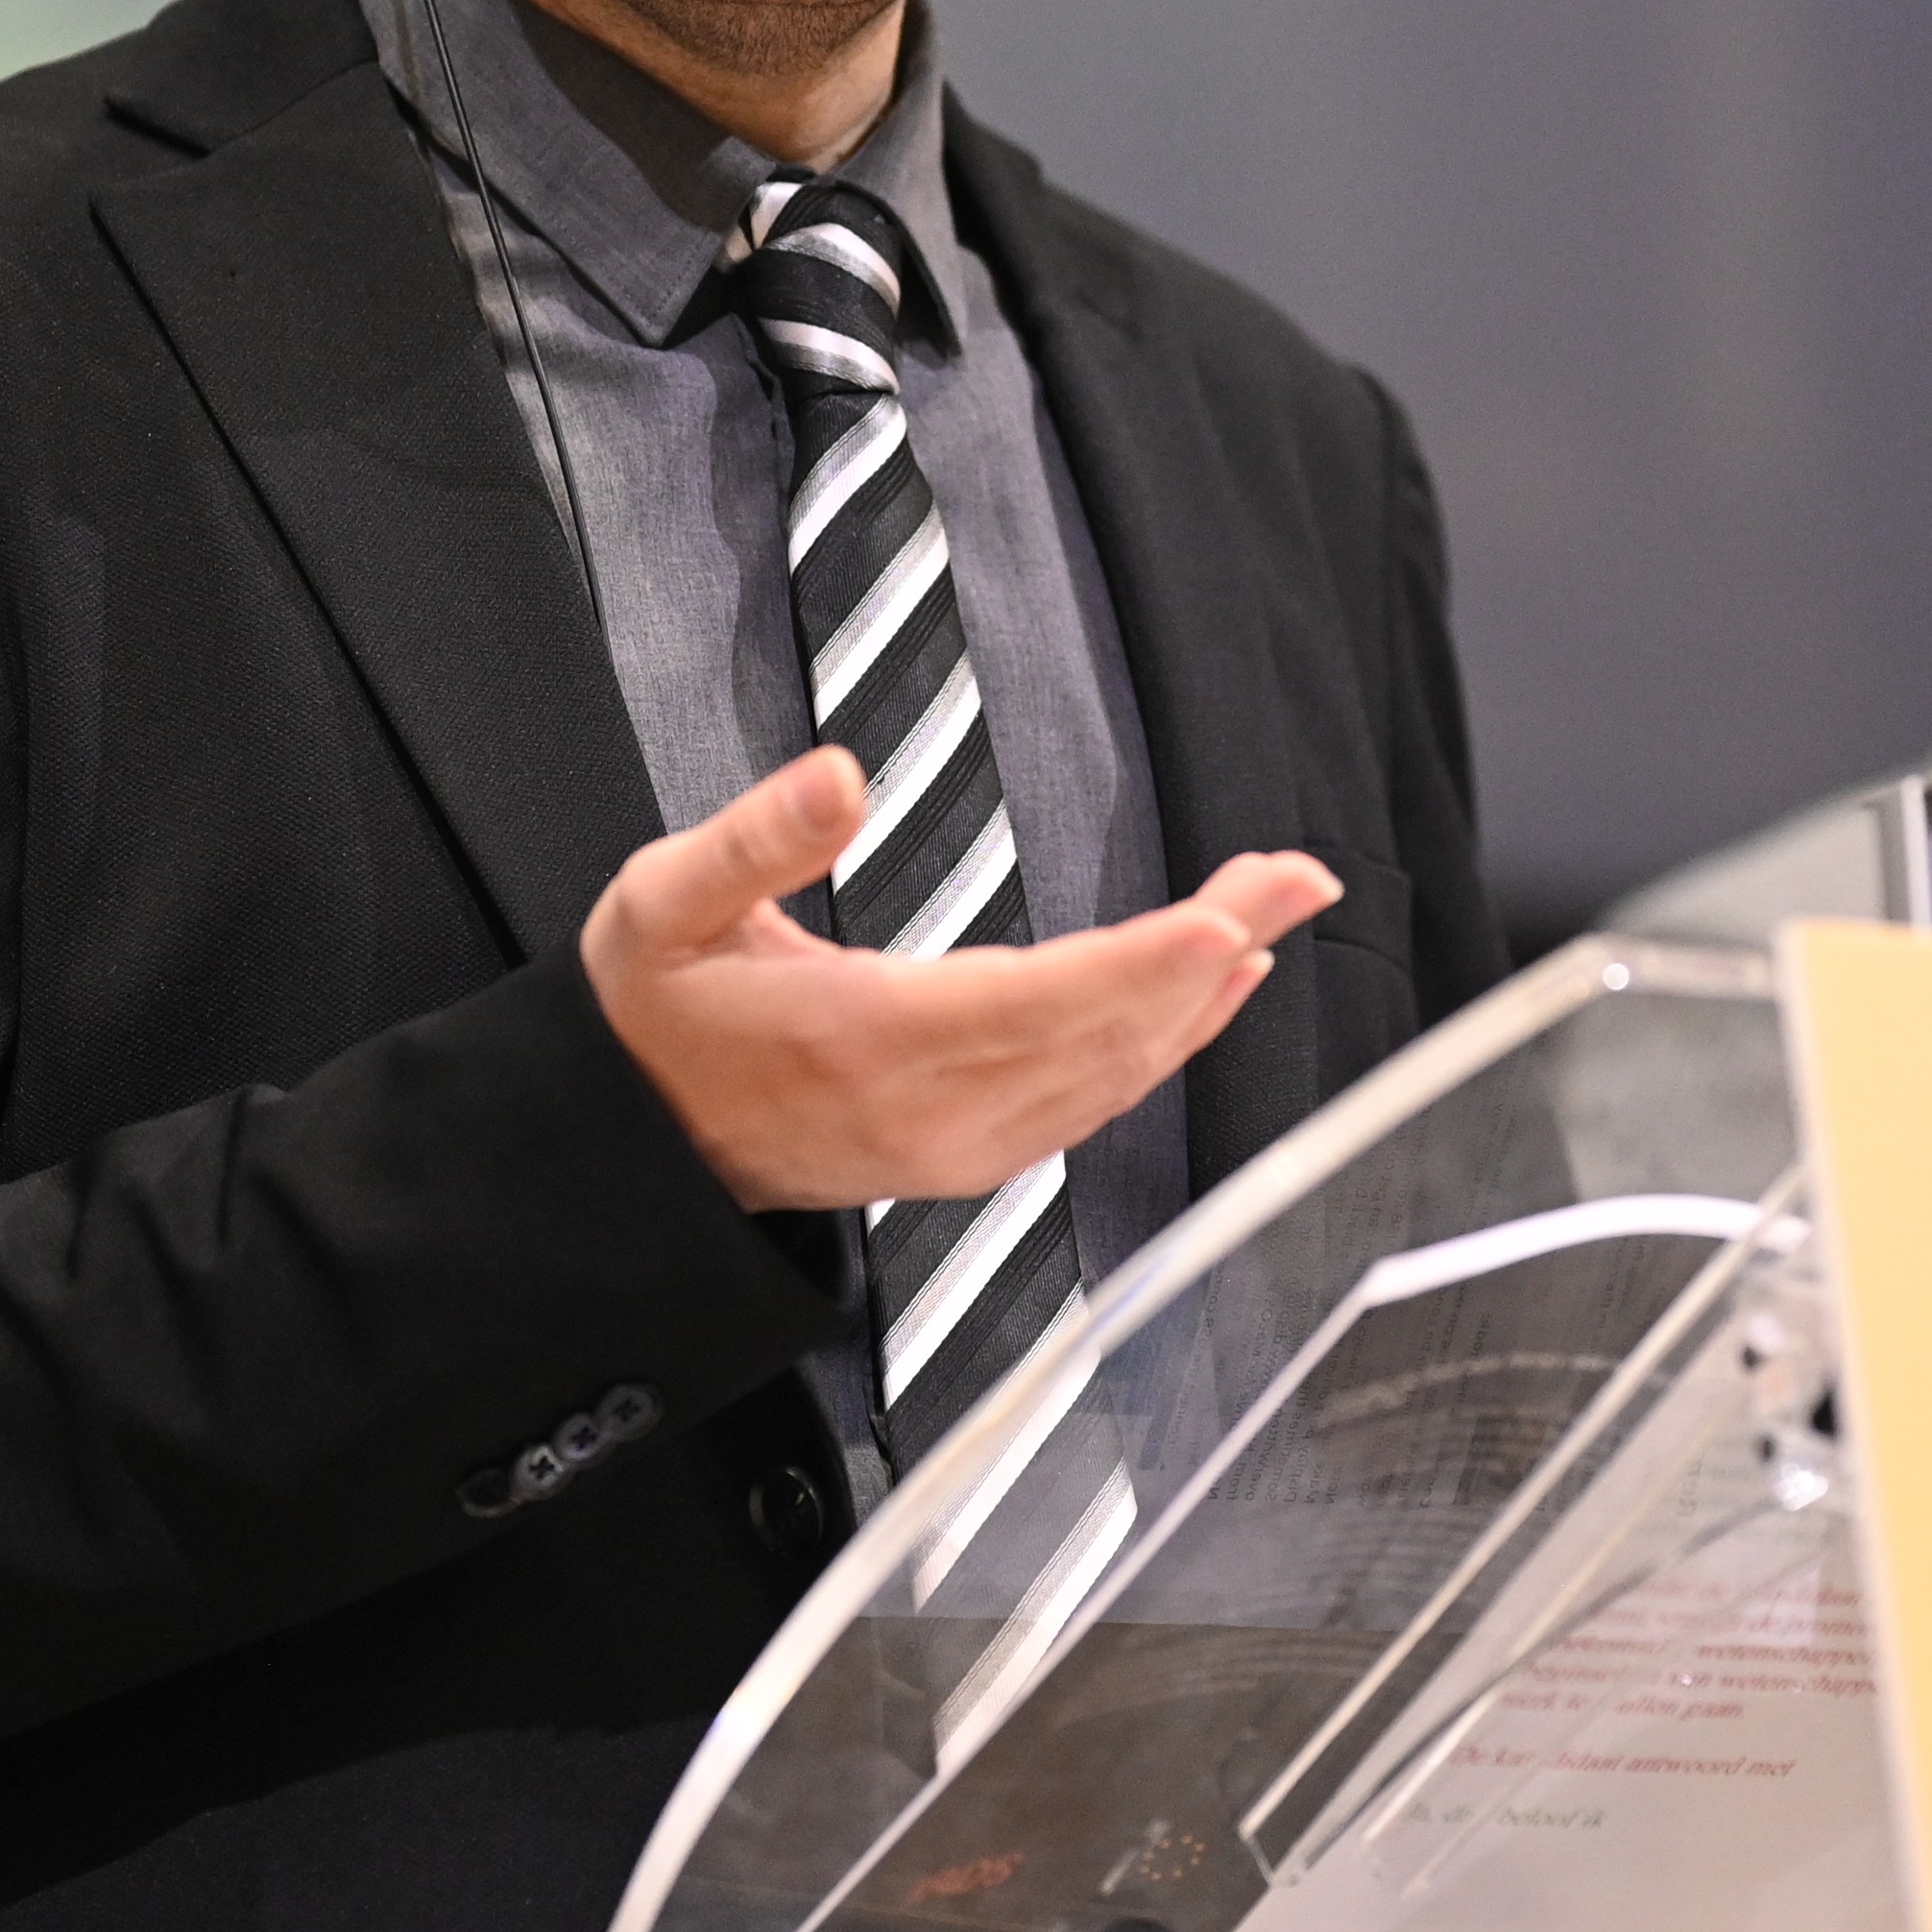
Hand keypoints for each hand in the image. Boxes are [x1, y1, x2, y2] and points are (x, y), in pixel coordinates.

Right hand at [583, 747, 1340, 1211]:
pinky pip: (1095, 1102)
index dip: (1138, 966)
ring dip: (1207, 990)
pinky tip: (1213, 989)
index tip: (1225, 921)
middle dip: (1213, 947)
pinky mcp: (971, 1158)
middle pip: (1103, 1032)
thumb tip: (842, 773)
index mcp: (862, 1040)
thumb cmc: (653, 1013)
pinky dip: (1167, 1042)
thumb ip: (756, 837)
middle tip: (1299, 873)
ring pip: (1115, 1074)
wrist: (632, 1149)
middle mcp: (928, 1111)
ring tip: (1280, 904)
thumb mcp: (662, 904)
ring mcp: (957, 1146)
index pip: (1031, 1005)